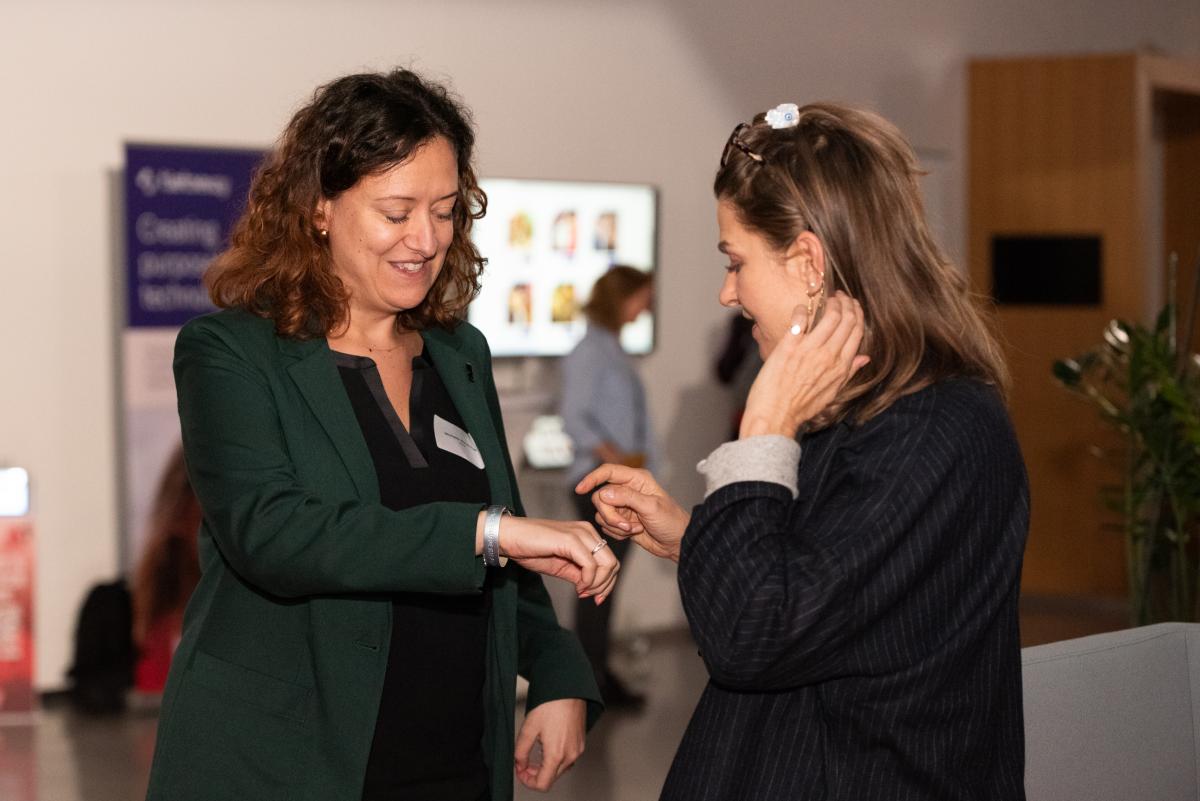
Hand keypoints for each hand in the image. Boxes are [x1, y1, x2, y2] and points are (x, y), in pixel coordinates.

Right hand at [484, 515, 619, 602]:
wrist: (509, 537)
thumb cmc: (531, 549)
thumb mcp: (562, 566)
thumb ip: (579, 574)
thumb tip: (593, 588)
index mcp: (586, 535)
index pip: (610, 560)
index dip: (606, 583)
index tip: (593, 597)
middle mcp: (587, 531)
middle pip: (613, 563)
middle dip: (605, 585)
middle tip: (589, 597)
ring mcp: (580, 534)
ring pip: (607, 564)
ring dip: (598, 584)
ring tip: (582, 591)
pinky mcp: (571, 540)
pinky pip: (591, 565)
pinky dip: (588, 580)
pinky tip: (577, 587)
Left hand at [515, 698, 585, 791]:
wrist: (570, 689)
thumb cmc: (551, 704)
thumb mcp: (529, 728)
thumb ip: (521, 751)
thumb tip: (519, 764)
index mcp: (556, 755)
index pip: (543, 784)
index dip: (528, 781)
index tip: (521, 771)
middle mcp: (570, 755)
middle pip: (551, 778)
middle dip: (535, 774)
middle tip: (524, 762)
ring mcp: (578, 749)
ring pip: (560, 769)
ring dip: (546, 766)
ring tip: (536, 751)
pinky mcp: (581, 742)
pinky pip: (568, 758)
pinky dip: (556, 758)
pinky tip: (549, 744)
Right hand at [575, 465, 689, 561]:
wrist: (677, 542)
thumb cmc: (671, 521)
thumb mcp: (651, 507)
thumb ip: (627, 498)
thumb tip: (604, 493)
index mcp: (636, 479)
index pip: (608, 472)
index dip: (592, 478)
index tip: (580, 489)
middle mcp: (627, 490)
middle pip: (601, 497)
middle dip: (610, 514)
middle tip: (626, 526)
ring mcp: (623, 506)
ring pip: (602, 513)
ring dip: (615, 525)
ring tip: (634, 529)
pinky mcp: (621, 521)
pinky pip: (606, 525)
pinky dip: (617, 532)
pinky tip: (633, 533)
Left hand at [739, 292, 868, 438]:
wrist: (776, 416)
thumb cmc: (801, 407)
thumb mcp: (832, 393)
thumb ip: (849, 372)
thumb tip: (865, 358)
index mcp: (841, 366)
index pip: (857, 332)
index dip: (857, 314)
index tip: (853, 306)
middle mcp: (829, 356)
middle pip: (846, 320)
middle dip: (847, 303)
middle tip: (841, 296)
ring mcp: (809, 350)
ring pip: (830, 316)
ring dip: (831, 302)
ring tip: (827, 298)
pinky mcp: (789, 347)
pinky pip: (800, 320)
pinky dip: (802, 310)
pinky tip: (801, 308)